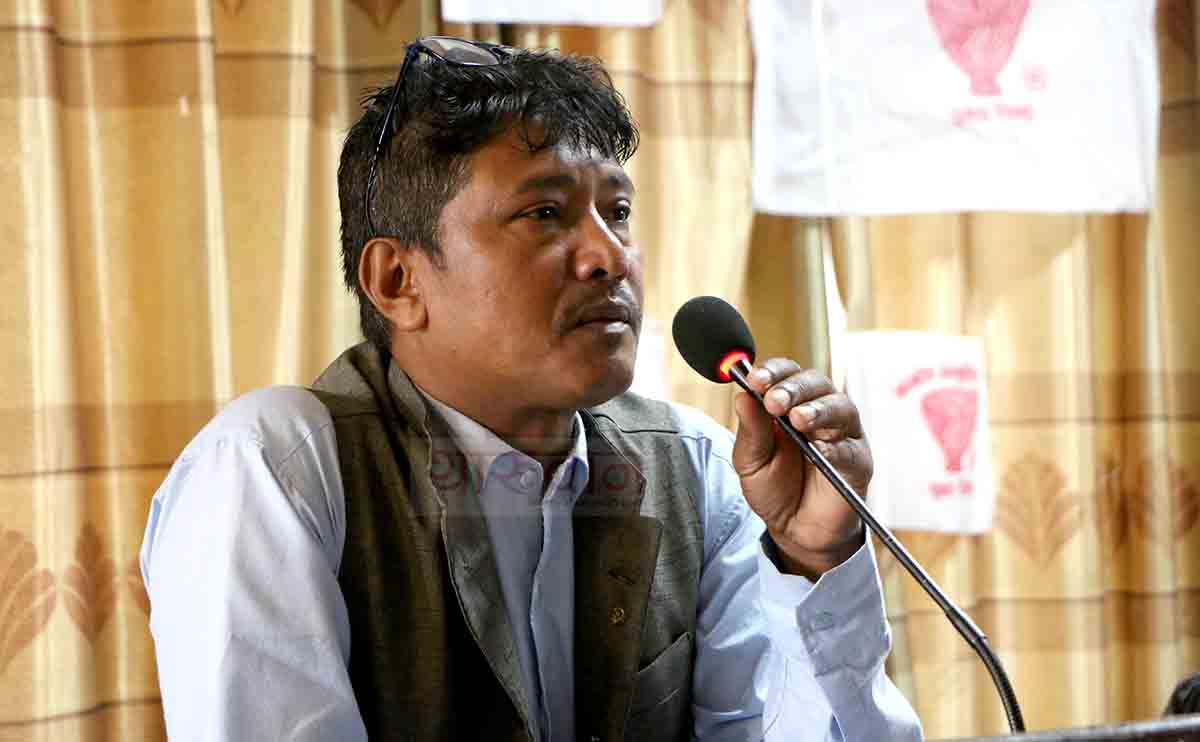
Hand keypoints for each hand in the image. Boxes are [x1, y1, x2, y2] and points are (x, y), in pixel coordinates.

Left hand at [732, 358, 871, 579]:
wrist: (795, 530)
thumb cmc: (775, 489)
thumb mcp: (751, 461)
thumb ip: (750, 431)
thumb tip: (742, 396)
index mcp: (790, 404)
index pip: (786, 374)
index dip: (773, 372)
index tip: (755, 380)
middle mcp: (820, 412)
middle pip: (816, 383)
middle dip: (793, 388)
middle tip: (774, 401)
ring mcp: (842, 434)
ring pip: (840, 407)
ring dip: (818, 410)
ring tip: (798, 419)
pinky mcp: (858, 462)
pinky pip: (851, 449)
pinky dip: (836, 447)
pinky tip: (820, 450)